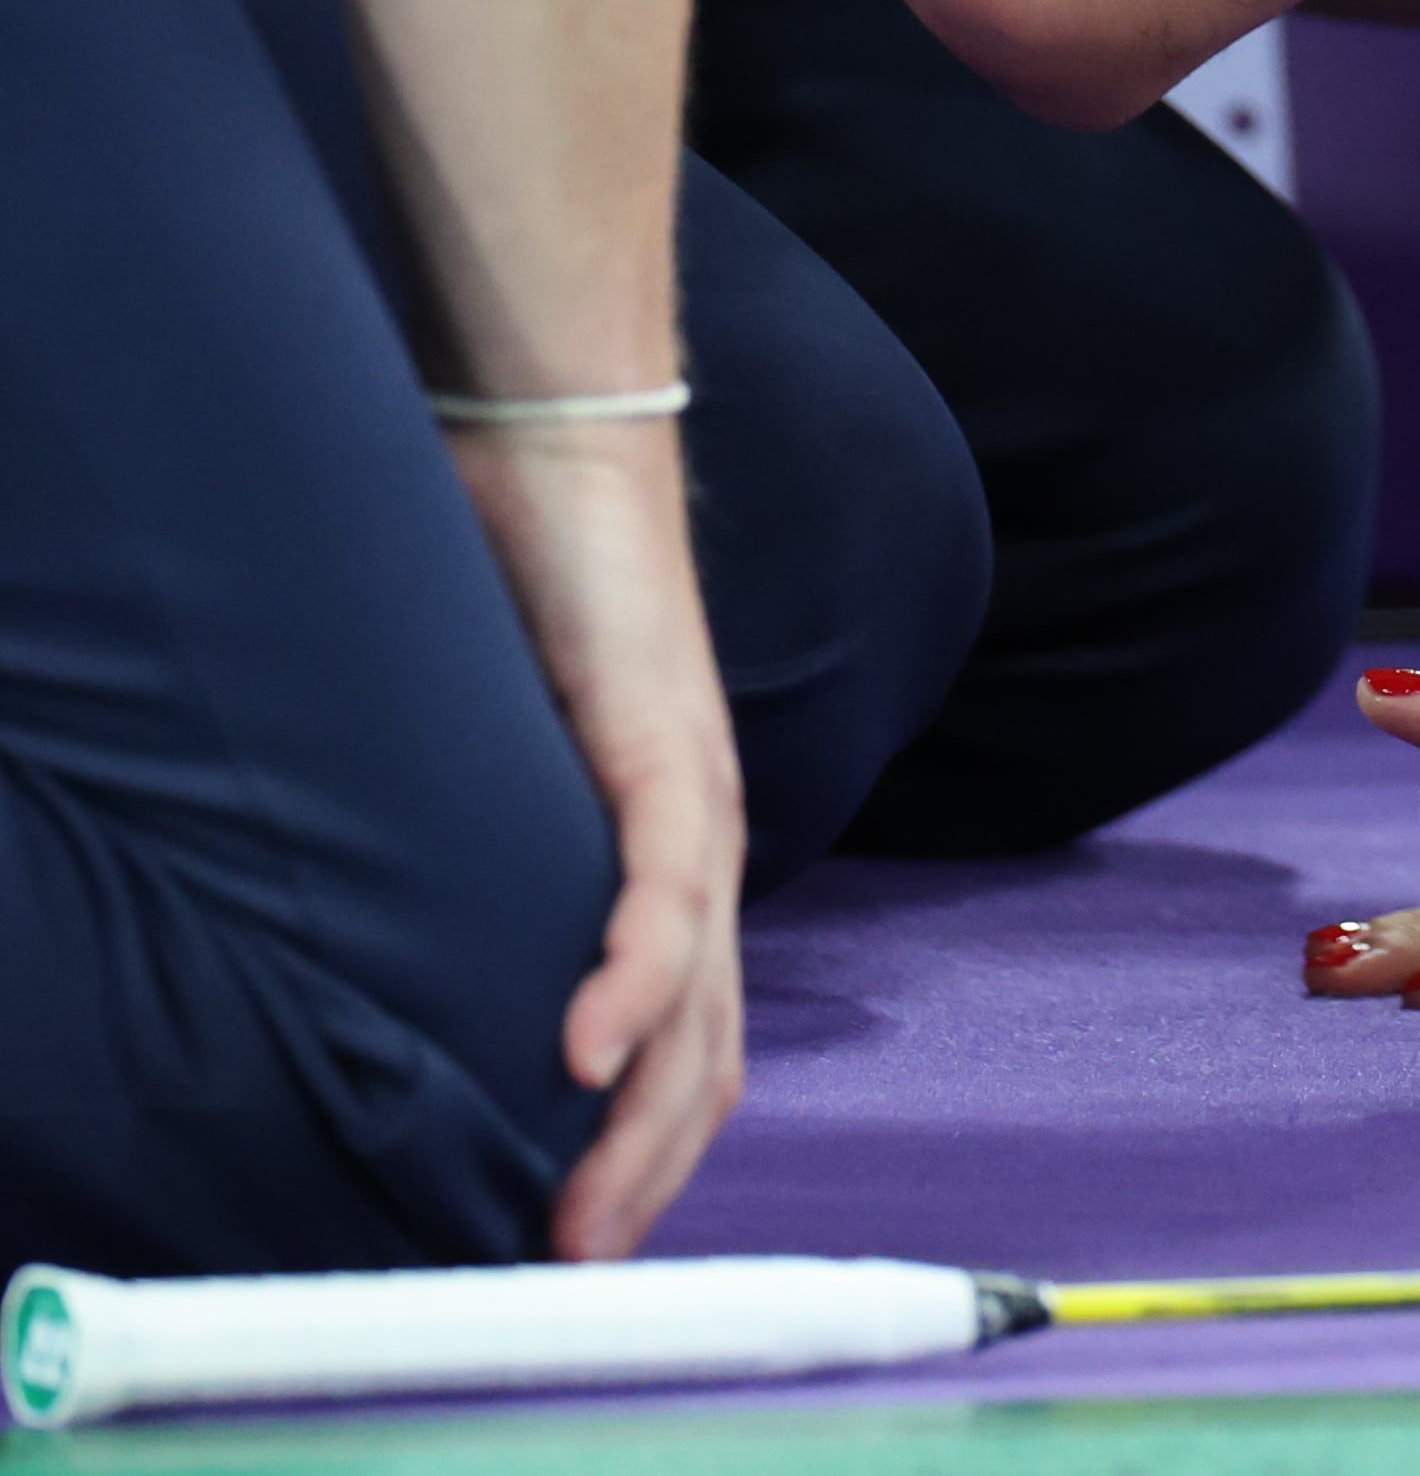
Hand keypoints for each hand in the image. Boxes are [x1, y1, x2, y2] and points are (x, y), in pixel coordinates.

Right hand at [449, 422, 747, 1258]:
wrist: (563, 456)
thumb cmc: (521, 600)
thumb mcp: (497, 766)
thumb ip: (485, 848)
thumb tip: (408, 930)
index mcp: (674, 858)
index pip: (691, 1036)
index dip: (648, 1141)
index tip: (583, 1233)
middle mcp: (707, 846)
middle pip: (708, 1049)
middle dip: (647, 1171)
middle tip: (573, 1265)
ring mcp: (698, 800)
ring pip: (699, 998)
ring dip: (641, 1119)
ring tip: (582, 1213)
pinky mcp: (665, 746)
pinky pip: (663, 891)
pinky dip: (631, 982)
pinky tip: (585, 1056)